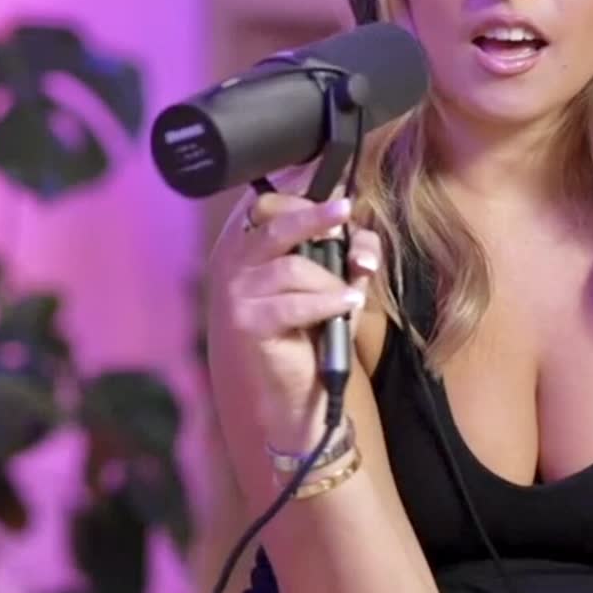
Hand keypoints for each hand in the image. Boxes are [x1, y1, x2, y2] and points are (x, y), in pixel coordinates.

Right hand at [209, 180, 380, 452]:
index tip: (336, 200)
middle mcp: (231, 263)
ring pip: (292, 266)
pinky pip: (295, 302)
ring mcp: (234, 293)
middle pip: (273, 222)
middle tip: (344, 211)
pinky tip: (347, 306)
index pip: (265, 204)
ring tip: (349, 298)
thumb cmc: (306, 331)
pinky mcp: (246, 323)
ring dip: (330, 281)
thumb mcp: (331, 282)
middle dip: (313, 215)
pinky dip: (328, 302)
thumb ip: (348, 254)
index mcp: (245, 246)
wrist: (286, 395)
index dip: (300, 197)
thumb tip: (361, 244)